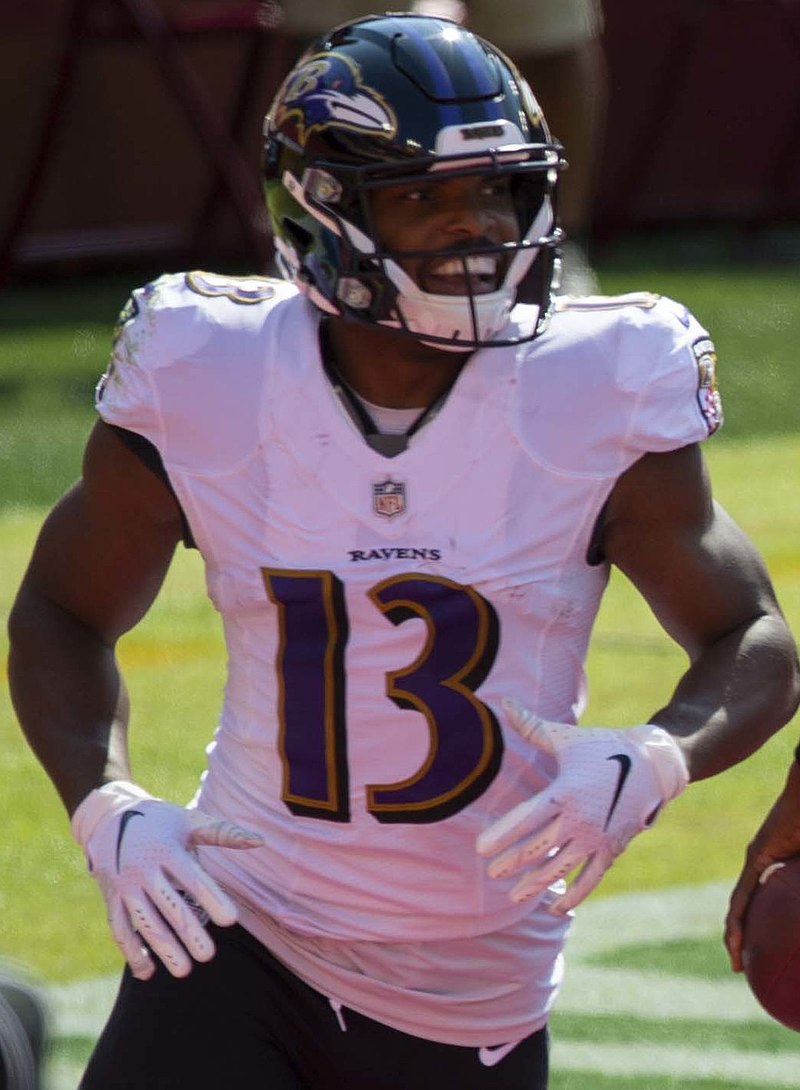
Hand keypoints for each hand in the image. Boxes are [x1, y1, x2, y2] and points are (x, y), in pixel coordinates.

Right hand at [71, 781, 262, 979]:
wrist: (107, 818)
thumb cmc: (161, 821)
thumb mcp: (189, 820)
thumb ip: (224, 833)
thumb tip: (260, 841)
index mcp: (166, 849)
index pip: (192, 878)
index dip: (212, 898)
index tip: (231, 920)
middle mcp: (142, 868)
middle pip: (168, 905)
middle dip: (188, 932)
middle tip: (208, 955)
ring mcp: (124, 886)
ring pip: (144, 922)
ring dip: (162, 948)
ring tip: (185, 971)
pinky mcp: (112, 899)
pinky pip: (120, 929)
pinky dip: (132, 951)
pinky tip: (148, 973)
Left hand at [476, 699, 688, 912]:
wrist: (654, 764)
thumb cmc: (602, 747)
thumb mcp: (566, 737)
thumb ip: (531, 726)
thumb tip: (503, 702)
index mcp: (566, 790)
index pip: (526, 820)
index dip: (502, 837)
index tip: (480, 850)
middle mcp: (581, 818)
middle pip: (539, 848)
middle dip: (512, 862)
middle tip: (491, 873)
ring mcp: (598, 837)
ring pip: (561, 868)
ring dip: (536, 884)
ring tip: (514, 895)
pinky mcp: (613, 849)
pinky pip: (590, 879)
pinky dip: (574, 894)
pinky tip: (555, 907)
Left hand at [725, 762, 799, 970]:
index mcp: (781, 867)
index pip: (767, 903)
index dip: (763, 927)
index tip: (764, 953)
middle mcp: (764, 864)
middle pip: (749, 907)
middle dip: (745, 936)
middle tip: (744, 966)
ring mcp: (757, 859)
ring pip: (740, 905)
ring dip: (735, 934)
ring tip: (734, 961)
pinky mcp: (756, 855)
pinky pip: (743, 895)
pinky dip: (738, 919)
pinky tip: (735, 940)